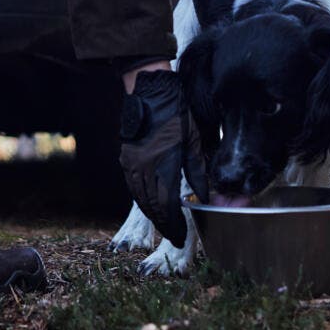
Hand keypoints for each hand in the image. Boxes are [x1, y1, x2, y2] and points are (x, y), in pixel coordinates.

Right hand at [117, 68, 207, 246]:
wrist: (149, 91)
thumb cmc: (175, 113)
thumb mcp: (193, 140)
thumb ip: (197, 170)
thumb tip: (203, 196)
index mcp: (164, 165)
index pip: (167, 206)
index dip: (174, 225)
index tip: (180, 237)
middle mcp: (144, 169)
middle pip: (152, 207)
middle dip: (163, 224)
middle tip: (173, 235)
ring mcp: (132, 164)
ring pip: (140, 199)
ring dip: (152, 213)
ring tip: (163, 223)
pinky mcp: (126, 158)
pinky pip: (133, 187)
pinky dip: (142, 199)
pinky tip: (150, 203)